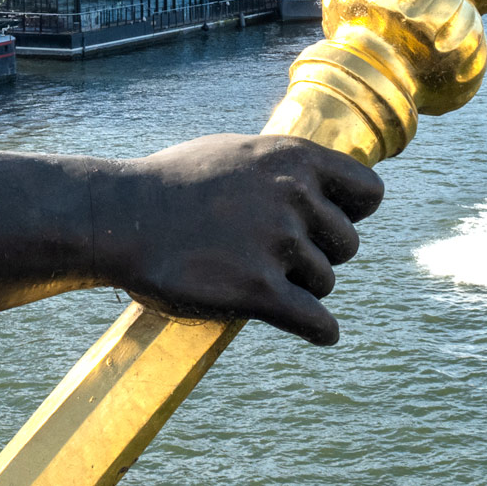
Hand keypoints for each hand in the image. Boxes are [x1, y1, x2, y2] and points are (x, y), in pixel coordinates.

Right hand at [93, 134, 382, 345]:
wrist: (118, 217)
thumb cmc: (170, 184)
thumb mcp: (234, 153)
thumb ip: (282, 167)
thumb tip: (320, 182)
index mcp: (292, 158)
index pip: (368, 193)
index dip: (350, 213)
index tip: (324, 226)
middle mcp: (292, 196)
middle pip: (346, 246)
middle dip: (318, 256)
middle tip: (276, 259)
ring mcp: (276, 243)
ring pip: (326, 284)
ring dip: (301, 290)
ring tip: (256, 280)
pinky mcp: (258, 290)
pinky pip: (317, 323)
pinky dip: (319, 331)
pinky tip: (315, 332)